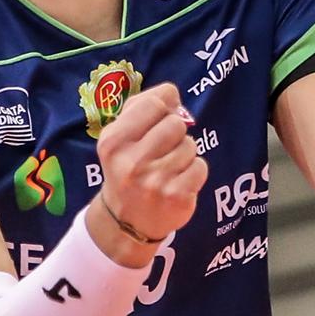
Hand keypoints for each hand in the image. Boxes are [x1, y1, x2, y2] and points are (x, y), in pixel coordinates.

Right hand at [89, 83, 207, 266]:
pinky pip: (200, 166)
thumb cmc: (128, 167)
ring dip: (184, 154)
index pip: (154, 102)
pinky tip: (178, 182)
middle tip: (162, 151)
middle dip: (174, 134)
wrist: (125, 221)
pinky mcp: (176, 197)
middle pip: (175, 123)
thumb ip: (142, 106)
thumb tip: (173, 95)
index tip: (158, 122)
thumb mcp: (120, 136)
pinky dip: (194, 172)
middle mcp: (131, 162)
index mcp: (113, 141)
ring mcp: (154, 182)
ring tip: (168, 169)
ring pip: (190, 145)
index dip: (163, 108)